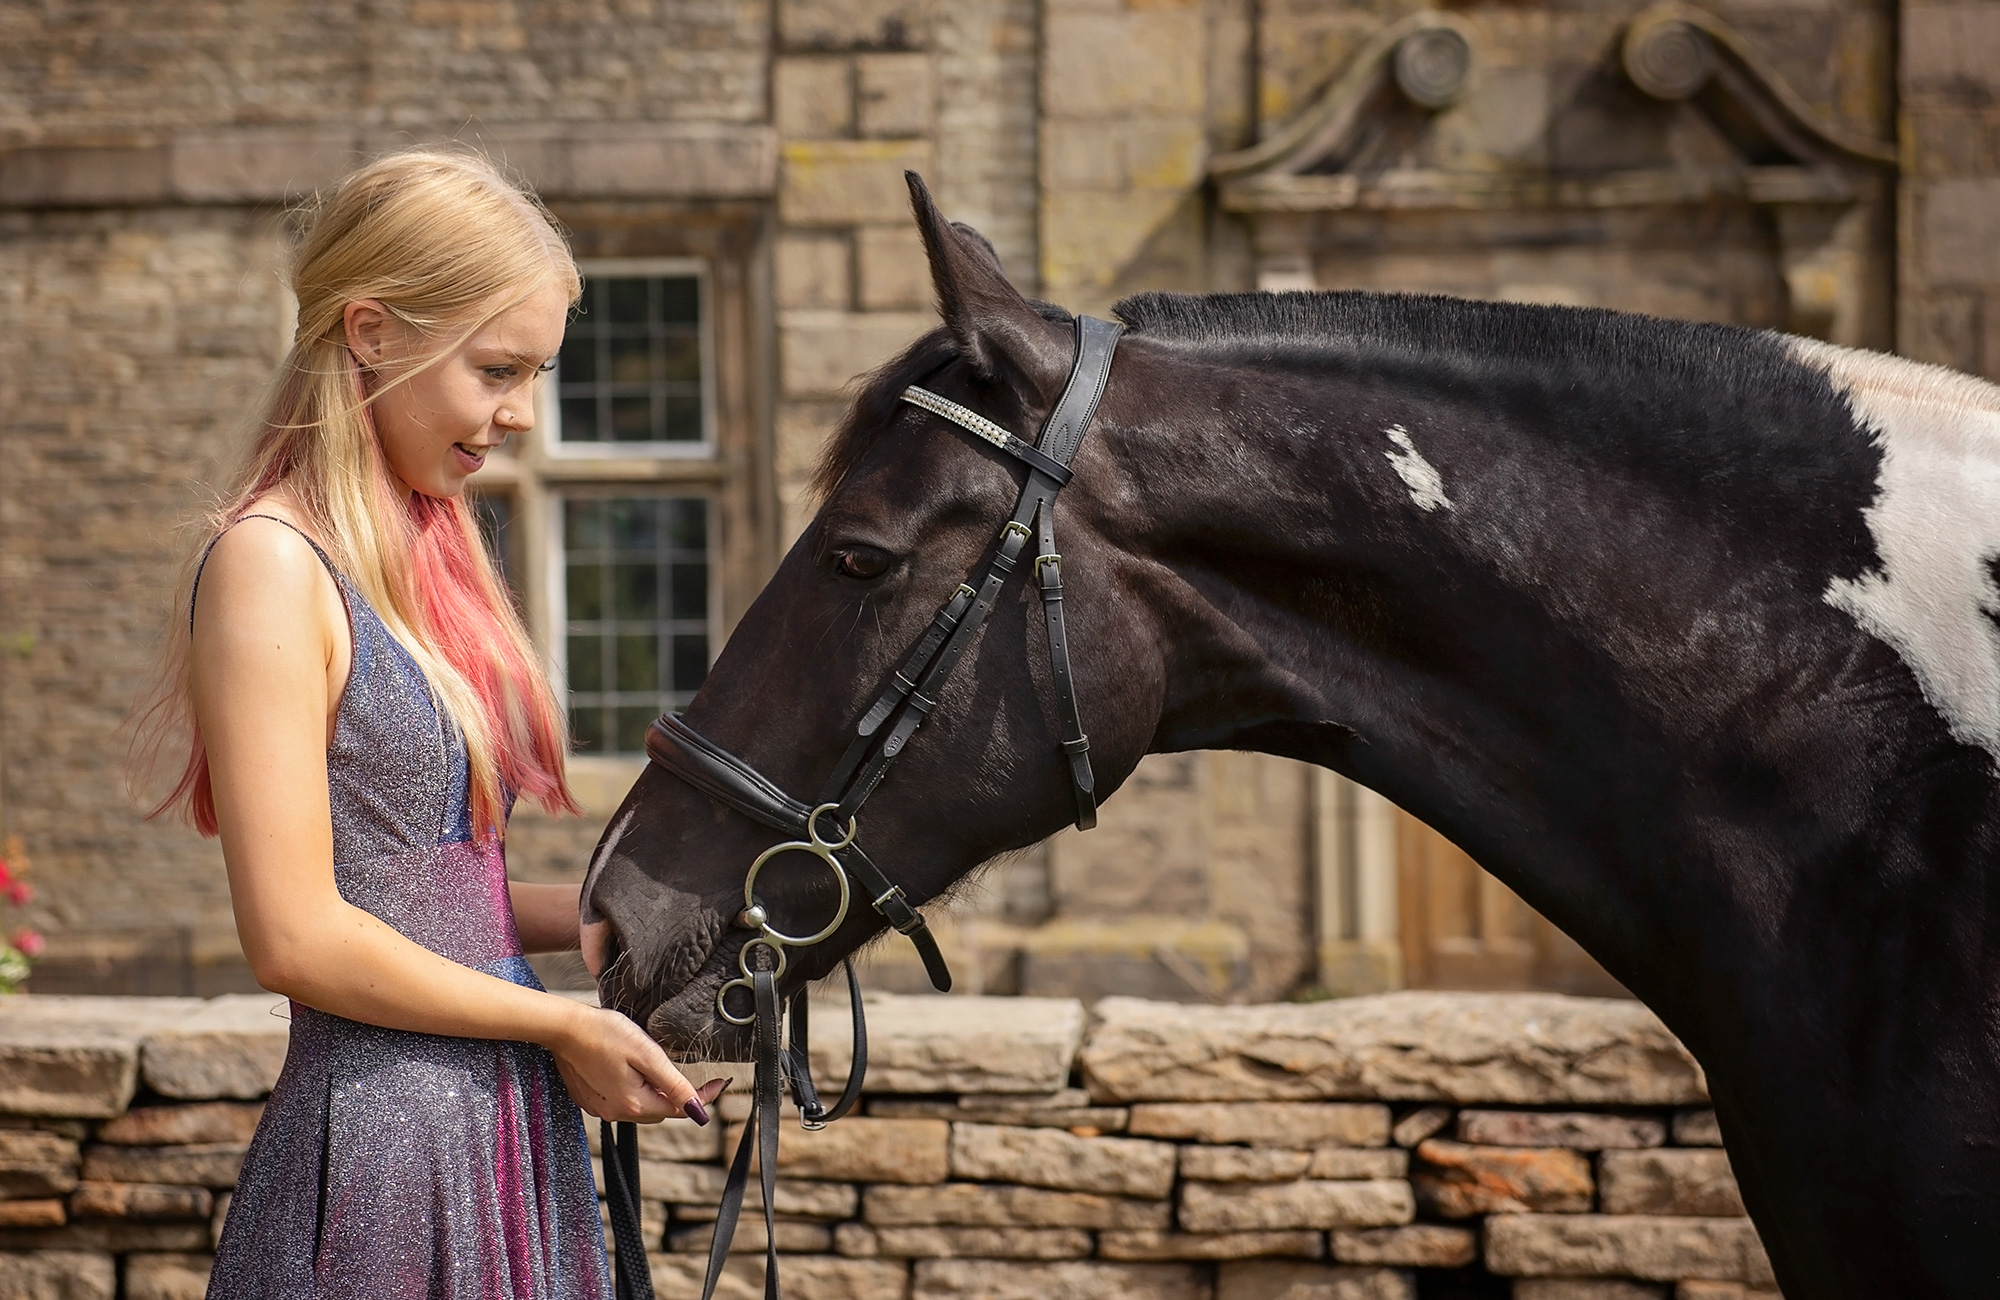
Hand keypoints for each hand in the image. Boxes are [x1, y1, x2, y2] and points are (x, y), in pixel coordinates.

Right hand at [550, 1005, 721, 1123]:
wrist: (564, 1028)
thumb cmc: (605, 1033)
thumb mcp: (647, 1053)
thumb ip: (673, 1083)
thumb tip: (697, 1109)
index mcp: (634, 1103)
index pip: (679, 1108)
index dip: (702, 1097)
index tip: (719, 1082)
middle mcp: (616, 1112)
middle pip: (659, 1110)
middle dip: (674, 1094)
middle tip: (682, 1068)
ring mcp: (600, 1108)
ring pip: (640, 1106)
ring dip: (652, 1091)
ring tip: (650, 1065)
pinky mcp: (589, 1099)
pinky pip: (620, 1100)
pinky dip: (631, 1089)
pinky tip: (626, 1067)